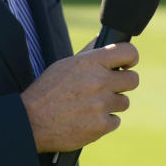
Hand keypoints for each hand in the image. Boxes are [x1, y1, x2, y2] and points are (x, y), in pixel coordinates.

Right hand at [21, 42, 138, 152]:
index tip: (127, 64)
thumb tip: (104, 39)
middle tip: (109, 87)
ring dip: (112, 104)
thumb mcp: (66, 65)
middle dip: (123, 83)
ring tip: (91, 105)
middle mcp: (100, 81)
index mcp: (91, 62)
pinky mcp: (101, 126)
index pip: (129, 52)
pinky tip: (88, 119)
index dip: (131, 58)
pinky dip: (104, 122)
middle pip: (133, 80)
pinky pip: (115, 121)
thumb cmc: (47, 91)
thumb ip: (90, 54)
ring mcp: (102, 104)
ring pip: (124, 102)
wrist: (31, 121)